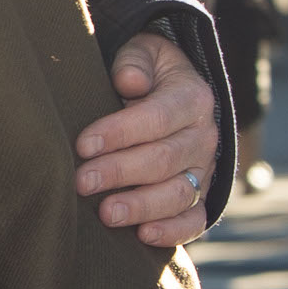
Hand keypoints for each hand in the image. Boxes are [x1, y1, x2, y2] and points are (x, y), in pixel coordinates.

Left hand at [75, 32, 220, 247]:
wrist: (169, 92)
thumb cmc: (145, 72)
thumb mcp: (142, 52)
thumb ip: (134, 61)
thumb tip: (130, 81)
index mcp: (192, 98)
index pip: (158, 117)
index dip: (119, 133)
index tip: (83, 144)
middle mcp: (204, 136)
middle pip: (165, 159)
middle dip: (120, 172)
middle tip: (82, 182)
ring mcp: (205, 169)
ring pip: (180, 193)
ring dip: (142, 206)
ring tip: (106, 214)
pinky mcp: (201, 196)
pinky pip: (196, 219)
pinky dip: (174, 231)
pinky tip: (143, 236)